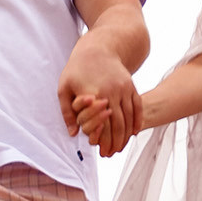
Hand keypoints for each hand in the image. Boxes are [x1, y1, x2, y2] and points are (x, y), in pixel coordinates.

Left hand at [58, 42, 140, 156]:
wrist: (99, 46)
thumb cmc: (77, 68)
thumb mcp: (64, 87)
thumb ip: (68, 112)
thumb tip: (73, 134)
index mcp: (93, 94)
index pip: (101, 125)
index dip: (103, 141)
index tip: (101, 152)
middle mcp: (111, 92)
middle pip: (117, 125)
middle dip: (115, 143)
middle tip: (111, 154)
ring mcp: (124, 88)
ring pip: (128, 118)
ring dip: (126, 136)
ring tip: (120, 147)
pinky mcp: (131, 86)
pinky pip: (137, 107)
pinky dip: (137, 121)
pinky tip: (134, 133)